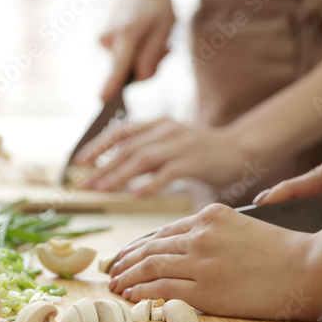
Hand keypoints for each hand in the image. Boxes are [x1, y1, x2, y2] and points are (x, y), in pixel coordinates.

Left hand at [75, 118, 248, 194]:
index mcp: (158, 125)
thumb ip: (147, 152)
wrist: (241, 149)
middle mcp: (166, 131)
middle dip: (102, 167)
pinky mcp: (195, 161)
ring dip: (118, 176)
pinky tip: (135, 196)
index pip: (121, 132)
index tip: (80, 161)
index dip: (98, 145)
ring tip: (101, 191)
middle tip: (84, 185)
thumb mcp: (171, 144)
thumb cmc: (203, 152)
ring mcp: (181, 145)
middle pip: (127, 149)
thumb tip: (116, 169)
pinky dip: (150, 184)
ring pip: (142, 159)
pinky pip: (168, 173)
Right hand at [99, 0, 174, 100]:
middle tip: (166, 46)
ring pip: (127, 65)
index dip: (112, 84)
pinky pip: (123, 59)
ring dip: (145, 57)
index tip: (103, 99)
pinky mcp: (104, 41)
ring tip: (154, 36)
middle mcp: (110, 38)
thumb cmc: (158, 5)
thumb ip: (153, 55)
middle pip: (129, 71)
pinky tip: (142, 36)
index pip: (119, 65)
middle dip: (149, 66)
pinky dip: (136, 53)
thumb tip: (139, 78)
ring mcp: (104, 39)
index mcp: (127, 33)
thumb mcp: (165, 29)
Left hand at [107, 204, 321, 320]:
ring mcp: (201, 261)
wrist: (313, 267)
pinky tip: (130, 295)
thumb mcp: (246, 227)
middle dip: (126, 260)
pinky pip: (160, 289)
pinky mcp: (206, 288)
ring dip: (127, 276)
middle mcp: (201, 234)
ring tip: (115, 285)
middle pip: (151, 247)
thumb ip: (217, 233)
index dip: (140, 245)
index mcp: (211, 215)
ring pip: (149, 266)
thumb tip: (190, 247)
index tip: (127, 255)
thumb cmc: (287, 253)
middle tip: (112, 271)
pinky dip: (140, 292)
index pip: (164, 232)